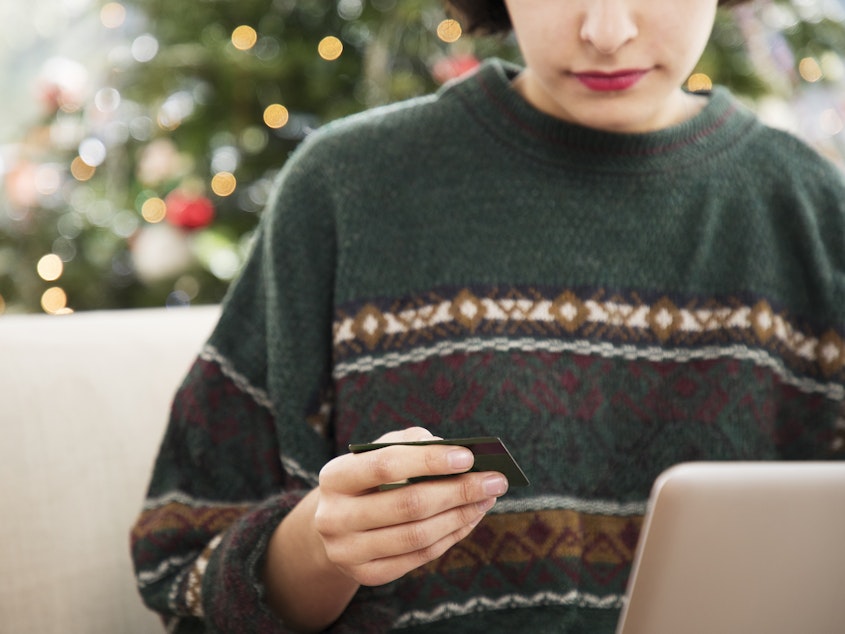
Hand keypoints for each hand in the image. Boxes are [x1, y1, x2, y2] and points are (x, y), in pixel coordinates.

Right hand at [314, 426, 507, 585]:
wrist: (336, 524)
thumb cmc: (367, 478)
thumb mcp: (377, 453)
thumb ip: (410, 443)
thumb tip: (455, 451)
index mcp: (335, 477)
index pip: (386, 465)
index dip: (429, 460)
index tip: (469, 456)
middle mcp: (334, 517)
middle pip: (408, 505)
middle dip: (459, 491)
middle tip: (495, 481)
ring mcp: (347, 551)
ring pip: (418, 535)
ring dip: (461, 516)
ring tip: (487, 499)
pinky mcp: (366, 575)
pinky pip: (419, 556)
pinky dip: (451, 535)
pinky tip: (471, 517)